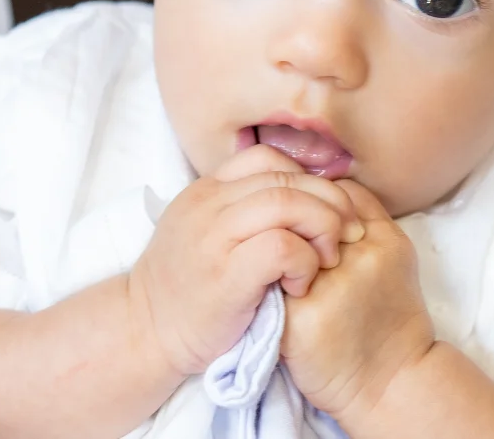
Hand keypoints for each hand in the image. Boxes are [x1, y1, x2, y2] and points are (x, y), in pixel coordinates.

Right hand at [129, 145, 363, 376]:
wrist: (145, 334)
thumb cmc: (188, 289)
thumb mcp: (206, 234)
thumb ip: (242, 210)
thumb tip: (304, 198)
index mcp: (206, 190)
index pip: (268, 158)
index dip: (308, 179)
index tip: (326, 210)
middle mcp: (207, 204)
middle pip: (287, 179)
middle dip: (331, 204)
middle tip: (348, 234)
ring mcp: (213, 237)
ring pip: (288, 204)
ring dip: (322, 229)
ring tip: (327, 260)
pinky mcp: (226, 275)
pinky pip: (282, 246)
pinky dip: (305, 261)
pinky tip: (300, 284)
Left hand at [280, 180, 434, 422]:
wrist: (390, 383)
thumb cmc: (387, 317)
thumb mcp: (394, 256)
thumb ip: (366, 214)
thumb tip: (324, 183)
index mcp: (383, 240)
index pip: (337, 194)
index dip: (313, 201)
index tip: (302, 216)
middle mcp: (359, 260)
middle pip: (306, 213)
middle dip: (288, 221)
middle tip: (277, 235)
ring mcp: (330, 289)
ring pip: (282, 243)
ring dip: (269, 247)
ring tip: (266, 261)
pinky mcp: (303, 320)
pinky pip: (269, 283)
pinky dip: (260, 280)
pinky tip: (259, 287)